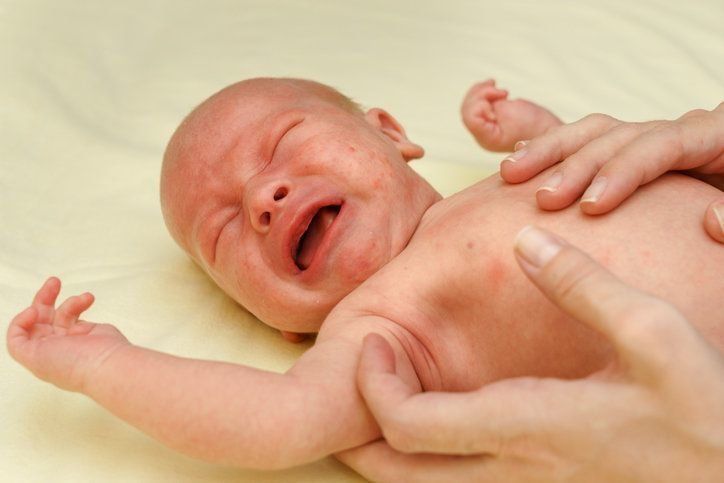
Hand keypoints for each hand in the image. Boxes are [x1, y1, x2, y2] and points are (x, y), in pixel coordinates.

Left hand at [7, 277, 129, 391]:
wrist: (106, 364)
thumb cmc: (73, 365)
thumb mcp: (34, 357)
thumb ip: (18, 342)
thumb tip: (27, 319)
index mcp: (37, 355)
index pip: (21, 332)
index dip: (24, 318)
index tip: (35, 310)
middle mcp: (53, 346)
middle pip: (41, 317)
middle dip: (45, 298)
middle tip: (54, 283)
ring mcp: (71, 337)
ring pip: (61, 312)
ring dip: (70, 301)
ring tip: (84, 297)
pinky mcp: (87, 330)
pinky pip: (78, 311)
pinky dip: (81, 302)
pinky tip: (88, 300)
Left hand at [338, 226, 723, 481]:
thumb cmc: (700, 413)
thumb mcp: (652, 333)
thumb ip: (582, 285)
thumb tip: (526, 242)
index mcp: (525, 424)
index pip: (409, 425)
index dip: (372, 388)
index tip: (372, 346)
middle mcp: (513, 469)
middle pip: (400, 477)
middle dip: (360, 438)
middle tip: (355, 386)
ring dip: (391, 454)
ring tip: (383, 403)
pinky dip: (431, 462)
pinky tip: (443, 424)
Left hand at [461, 79, 561, 151]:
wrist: (549, 132)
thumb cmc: (535, 125)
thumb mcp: (513, 113)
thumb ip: (492, 108)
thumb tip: (476, 105)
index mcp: (487, 137)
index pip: (470, 116)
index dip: (481, 101)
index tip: (501, 96)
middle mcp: (482, 135)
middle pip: (467, 109)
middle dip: (480, 94)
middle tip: (502, 91)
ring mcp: (485, 128)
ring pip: (470, 105)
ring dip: (481, 90)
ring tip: (495, 85)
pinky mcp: (490, 119)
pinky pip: (478, 104)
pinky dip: (483, 92)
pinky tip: (494, 87)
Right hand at [500, 104, 723, 241]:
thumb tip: (712, 220)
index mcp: (715, 135)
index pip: (661, 144)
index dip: (623, 172)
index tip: (592, 207)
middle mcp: (675, 131)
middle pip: (616, 135)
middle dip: (574, 165)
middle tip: (544, 201)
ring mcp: (648, 141)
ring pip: (591, 132)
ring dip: (548, 152)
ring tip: (511, 175)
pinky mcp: (629, 155)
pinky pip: (584, 143)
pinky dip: (550, 150)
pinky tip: (519, 161)